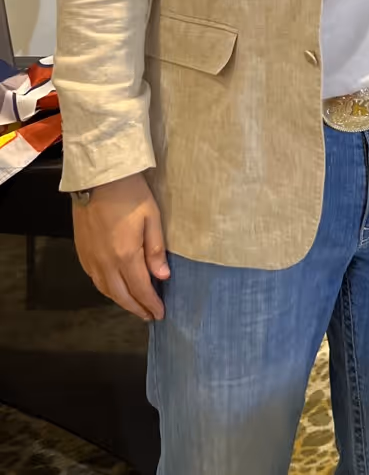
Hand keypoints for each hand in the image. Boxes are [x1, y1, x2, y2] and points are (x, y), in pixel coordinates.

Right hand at [72, 173, 169, 321]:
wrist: (98, 178)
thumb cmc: (130, 194)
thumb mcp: (152, 217)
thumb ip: (156, 250)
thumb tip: (163, 277)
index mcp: (125, 255)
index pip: (140, 289)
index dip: (150, 304)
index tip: (160, 314)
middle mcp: (105, 263)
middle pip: (120, 295)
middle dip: (136, 308)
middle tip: (148, 316)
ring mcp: (90, 259)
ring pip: (105, 290)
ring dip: (120, 301)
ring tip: (134, 305)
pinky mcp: (81, 252)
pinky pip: (94, 279)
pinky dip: (106, 288)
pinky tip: (114, 287)